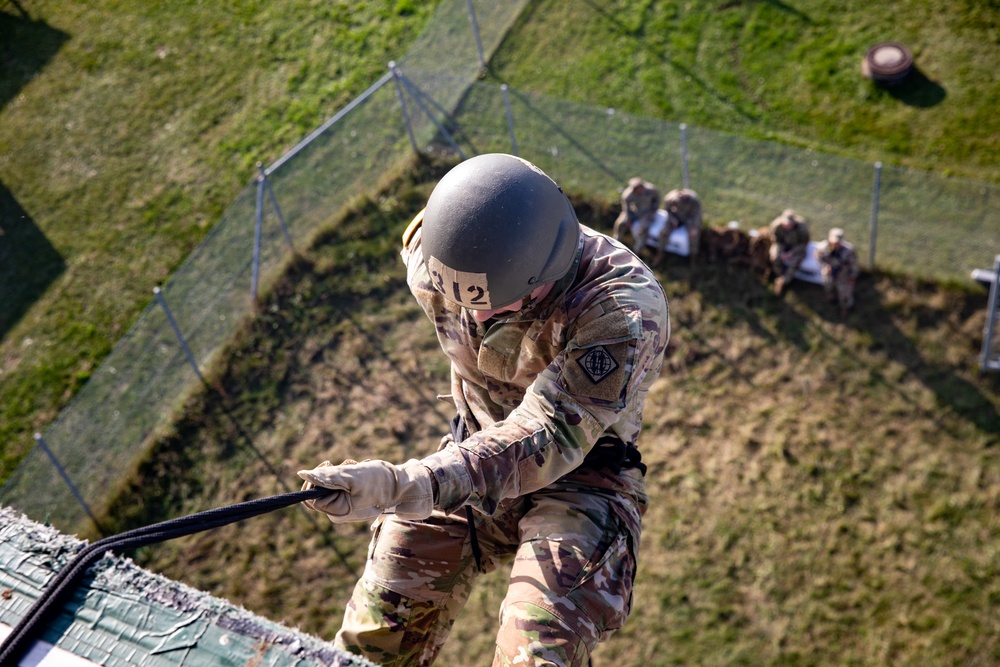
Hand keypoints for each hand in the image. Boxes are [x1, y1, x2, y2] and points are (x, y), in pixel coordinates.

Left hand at [298, 458, 434, 522]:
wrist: (402, 486)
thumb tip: (302, 474)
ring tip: (358, 468)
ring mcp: (345, 506)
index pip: (311, 495)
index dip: (316, 478)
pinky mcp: (352, 498)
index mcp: (336, 512)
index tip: (329, 464)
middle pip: (320, 488)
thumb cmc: (379, 482)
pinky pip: (342, 483)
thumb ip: (327, 476)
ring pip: (331, 483)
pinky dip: (349, 473)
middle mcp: (338, 512)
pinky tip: (361, 471)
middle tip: (348, 465)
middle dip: (332, 473)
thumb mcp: (351, 476)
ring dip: (342, 471)